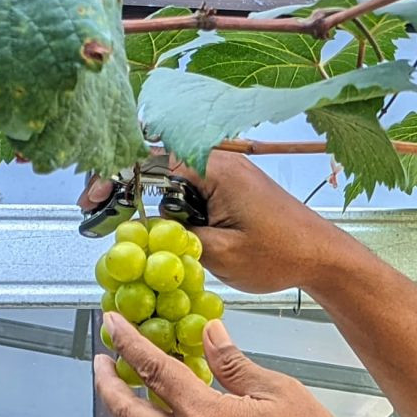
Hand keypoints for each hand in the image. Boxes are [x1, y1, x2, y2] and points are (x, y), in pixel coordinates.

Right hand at [78, 151, 354, 296]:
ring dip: (144, 194)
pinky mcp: (231, 186)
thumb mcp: (221, 254)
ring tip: (115, 218)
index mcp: (215, 168)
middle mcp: (219, 160)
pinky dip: (167, 202)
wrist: (323, 256)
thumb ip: (177, 238)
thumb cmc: (283, 254)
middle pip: (156, 162)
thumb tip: (141, 233)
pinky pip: (189, 186)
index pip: (150, 160)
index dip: (114, 177)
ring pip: (171, 175)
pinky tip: (154, 225)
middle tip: (94, 209)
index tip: (93, 198)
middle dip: (122, 184)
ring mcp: (226, 172)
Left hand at [93, 312, 378, 416]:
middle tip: (101, 362)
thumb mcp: (280, 392)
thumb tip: (210, 335)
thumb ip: (235, 363)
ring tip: (134, 388)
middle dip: (106, 384)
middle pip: (126, 413)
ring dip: (132, 409)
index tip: (111, 326)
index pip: (152, 370)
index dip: (127, 343)